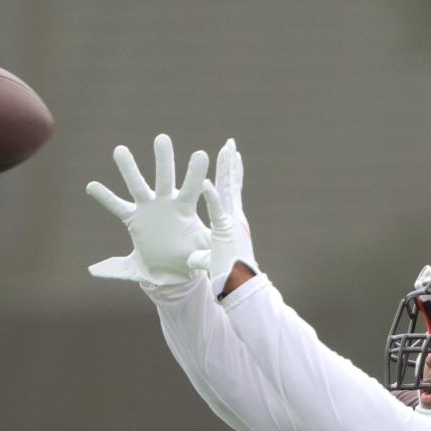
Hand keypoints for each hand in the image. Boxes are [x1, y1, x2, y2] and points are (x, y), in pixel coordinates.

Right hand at [87, 133, 209, 286]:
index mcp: (185, 208)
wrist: (173, 268)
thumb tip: (221, 262)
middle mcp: (165, 202)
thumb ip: (208, 252)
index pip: (192, 187)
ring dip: (129, 169)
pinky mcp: (134, 219)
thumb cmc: (191, 256)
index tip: (201, 154)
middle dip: (163, 159)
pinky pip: (117, 207)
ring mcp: (148, 208)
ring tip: (120, 149)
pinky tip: (92, 186)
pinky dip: (105, 198)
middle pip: (164, 177)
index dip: (195, 173)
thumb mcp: (202, 253)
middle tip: (162, 138)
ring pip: (137, 185)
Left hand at [186, 138, 258, 294]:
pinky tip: (207, 183)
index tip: (232, 158)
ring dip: (227, 169)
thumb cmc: (227, 275)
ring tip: (227, 149)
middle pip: (232, 185)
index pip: (230, 193)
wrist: (237, 286)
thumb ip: (202, 255)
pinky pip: (217, 211)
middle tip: (230, 144)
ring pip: (229, 190)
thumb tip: (193, 260)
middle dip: (231, 164)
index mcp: (229, 221)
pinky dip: (212, 198)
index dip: (231, 174)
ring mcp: (231, 222)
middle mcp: (233, 218)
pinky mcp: (225, 232)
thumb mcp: (210, 259)